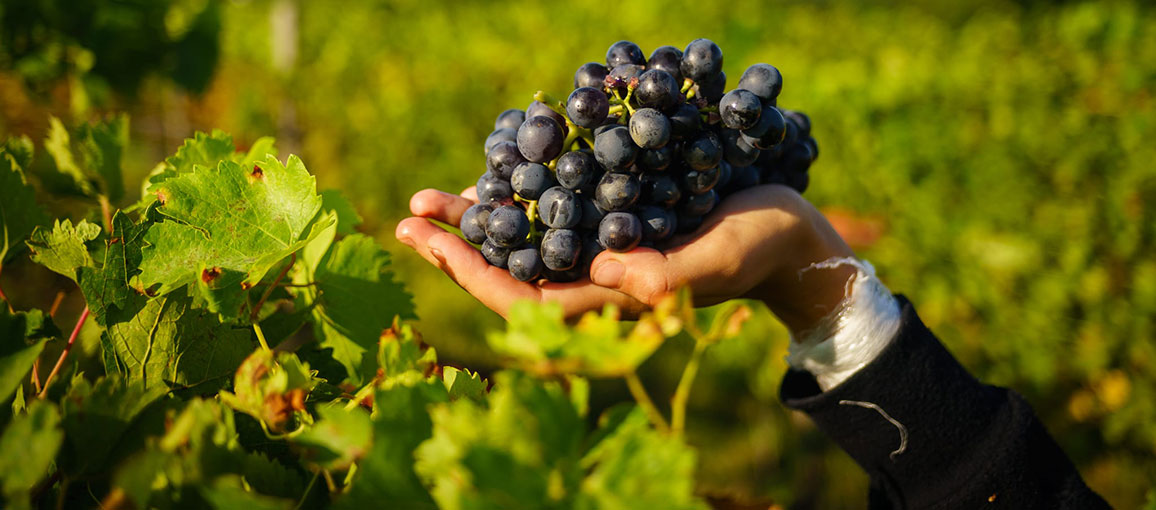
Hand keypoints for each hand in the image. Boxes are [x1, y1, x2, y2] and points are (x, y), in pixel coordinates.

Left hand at [395, 184, 855, 334]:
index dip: (474, 275)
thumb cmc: (758, 250)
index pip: (525, 300)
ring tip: (425, 199)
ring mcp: (597, 247)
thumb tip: (607, 273)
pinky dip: (515, 193)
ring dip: (473, 220)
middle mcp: (593, 276)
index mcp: (609, 298)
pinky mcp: (608, 216)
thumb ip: (666, 274)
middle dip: (456, 247)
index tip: (433, 244)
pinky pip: (548, 210)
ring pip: (520, 240)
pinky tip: (488, 173)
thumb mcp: (718, 259)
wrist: (785, 232)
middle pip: (507, 270)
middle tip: (408, 217)